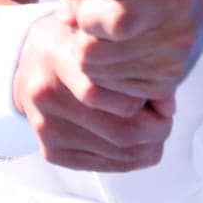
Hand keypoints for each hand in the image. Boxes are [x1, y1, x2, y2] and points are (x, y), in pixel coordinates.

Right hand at [12, 8, 175, 171]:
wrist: (34, 62)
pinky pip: (104, 166)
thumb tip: (168, 104)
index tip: (164, 94)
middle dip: (157, 129)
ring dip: (148, 147)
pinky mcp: (51, 151)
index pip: (115, 92)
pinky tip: (140, 144)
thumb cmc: (79, 43)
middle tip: (167, 117)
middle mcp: (46, 94)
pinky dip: (131, 159)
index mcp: (59, 56)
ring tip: (157, 128)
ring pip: (117, 153)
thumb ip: (136, 62)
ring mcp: (46, 127)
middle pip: (121, 130)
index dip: (151, 99)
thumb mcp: (103, 35)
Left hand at [53, 0, 202, 104]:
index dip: (89, 16)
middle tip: (94, 23)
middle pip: (94, 55)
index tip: (90, 5)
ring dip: (92, 56)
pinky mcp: (166, 87)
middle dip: (82, 38)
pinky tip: (121, 50)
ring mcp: (173, 65)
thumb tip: (66, 18)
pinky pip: (112, 90)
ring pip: (96, 76)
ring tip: (108, 35)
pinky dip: (107, 72)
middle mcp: (177, 34)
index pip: (117, 21)